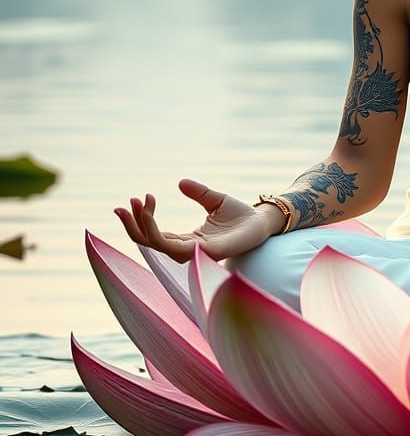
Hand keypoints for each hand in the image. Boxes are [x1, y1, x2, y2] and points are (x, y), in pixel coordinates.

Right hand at [113, 178, 273, 262]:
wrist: (261, 221)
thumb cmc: (240, 215)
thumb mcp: (215, 200)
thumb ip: (198, 193)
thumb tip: (180, 182)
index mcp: (187, 240)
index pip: (155, 235)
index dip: (141, 219)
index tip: (138, 197)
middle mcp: (188, 249)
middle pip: (149, 243)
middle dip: (132, 225)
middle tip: (122, 205)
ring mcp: (196, 253)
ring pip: (158, 245)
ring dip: (143, 225)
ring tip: (139, 203)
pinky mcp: (208, 252)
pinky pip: (177, 249)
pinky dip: (160, 235)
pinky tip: (150, 215)